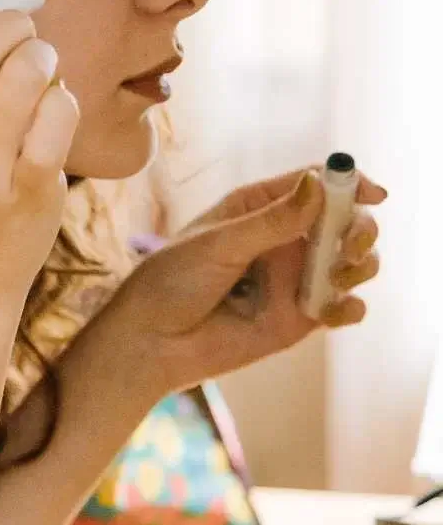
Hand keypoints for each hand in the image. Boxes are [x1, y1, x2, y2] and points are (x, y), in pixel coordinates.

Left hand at [107, 167, 386, 394]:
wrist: (151, 343)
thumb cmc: (170, 283)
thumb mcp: (218, 245)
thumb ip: (270, 221)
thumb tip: (318, 183)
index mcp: (255, 208)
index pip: (313, 183)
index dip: (347, 182)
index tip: (372, 192)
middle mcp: (281, 239)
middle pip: (343, 221)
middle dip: (360, 228)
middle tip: (350, 246)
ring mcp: (293, 278)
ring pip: (351, 262)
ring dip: (360, 265)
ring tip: (337, 277)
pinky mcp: (299, 317)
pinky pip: (343, 307)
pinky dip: (350, 307)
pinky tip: (334, 310)